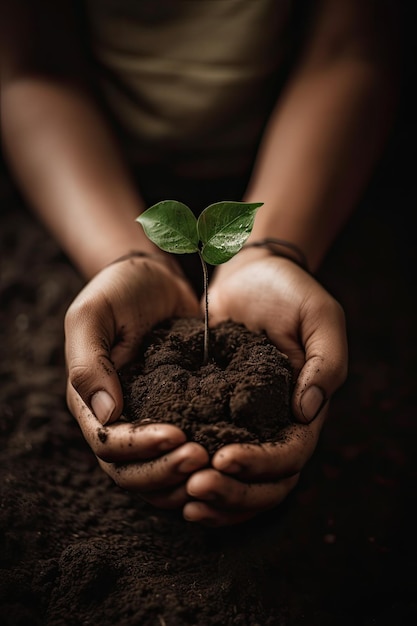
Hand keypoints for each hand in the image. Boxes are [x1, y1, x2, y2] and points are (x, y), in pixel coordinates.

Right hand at [65, 254, 208, 507]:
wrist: (155, 278)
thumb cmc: (119, 291)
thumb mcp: (93, 315)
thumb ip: (88, 362)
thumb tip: (104, 415)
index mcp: (91, 402)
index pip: (109, 444)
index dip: (139, 448)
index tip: (176, 435)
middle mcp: (118, 420)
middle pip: (132, 472)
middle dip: (165, 471)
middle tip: (202, 457)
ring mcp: (149, 422)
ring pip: (158, 475)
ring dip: (183, 478)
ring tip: (216, 464)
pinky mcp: (179, 416)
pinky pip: (184, 453)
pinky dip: (203, 464)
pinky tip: (228, 456)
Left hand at [182, 248, 347, 524]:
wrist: (251, 275)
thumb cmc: (290, 292)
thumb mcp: (319, 316)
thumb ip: (325, 362)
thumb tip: (306, 412)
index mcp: (304, 409)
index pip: (290, 456)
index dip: (261, 465)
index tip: (224, 458)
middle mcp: (275, 426)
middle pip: (265, 484)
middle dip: (233, 493)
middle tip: (196, 487)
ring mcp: (244, 426)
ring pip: (238, 483)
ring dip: (213, 498)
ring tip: (182, 496)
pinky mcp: (214, 416)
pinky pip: (209, 460)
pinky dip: (195, 479)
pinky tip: (171, 484)